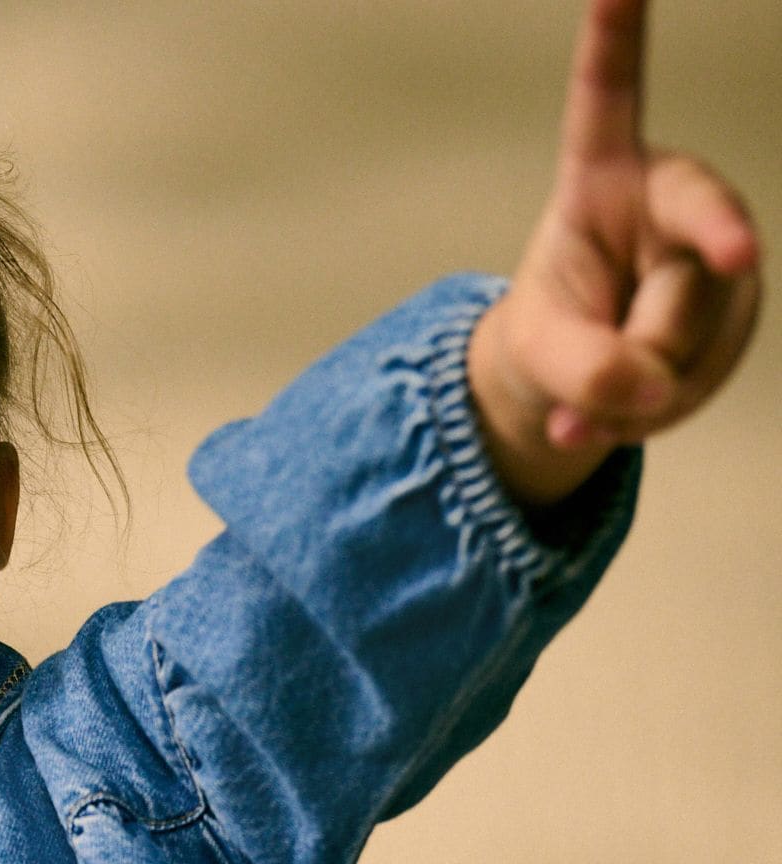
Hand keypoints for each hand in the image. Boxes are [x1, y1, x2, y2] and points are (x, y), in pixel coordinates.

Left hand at [467, 0, 762, 510]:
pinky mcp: (734, 313)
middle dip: (634, 358)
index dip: (615, 38)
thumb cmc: (553, 324)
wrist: (581, 367)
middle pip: (675, 287)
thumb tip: (651, 388)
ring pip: (690, 345)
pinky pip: (697, 383)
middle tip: (606, 385)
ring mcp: (716, 256)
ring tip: (599, 394)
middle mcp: (676, 198)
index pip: (611, 98)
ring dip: (637, 399)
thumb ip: (581, 366)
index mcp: (607, 173)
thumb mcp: (538, 347)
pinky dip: (653, 417)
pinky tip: (631, 408)